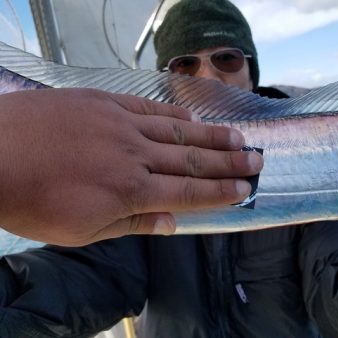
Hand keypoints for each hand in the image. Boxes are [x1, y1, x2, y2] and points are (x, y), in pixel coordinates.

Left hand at [0, 88, 262, 245]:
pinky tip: (194, 117)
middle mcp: (134, 155)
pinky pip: (149, 108)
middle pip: (193, 159)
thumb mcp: (82, 230)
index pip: (188, 191)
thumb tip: (171, 223)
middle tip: (258, 160)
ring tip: (240, 139)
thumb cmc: (31, 200)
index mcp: (129, 191)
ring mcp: (120, 124)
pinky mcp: (104, 102)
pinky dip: (175, 114)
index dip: (220, 192)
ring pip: (178, 131)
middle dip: (229, 162)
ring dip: (212, 136)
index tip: (245, 190)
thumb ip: (133, 223)